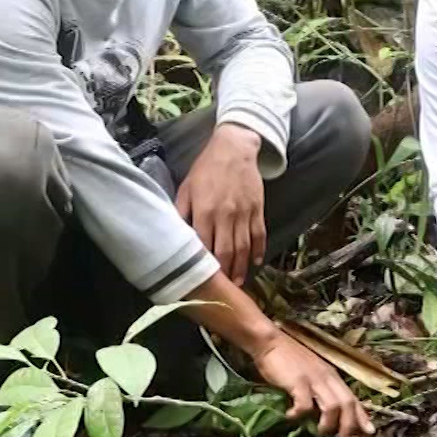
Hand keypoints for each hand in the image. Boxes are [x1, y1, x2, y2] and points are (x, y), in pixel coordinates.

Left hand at [176, 123, 265, 283]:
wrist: (234, 148)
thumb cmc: (206, 168)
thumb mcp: (187, 188)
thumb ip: (181, 211)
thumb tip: (176, 234)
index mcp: (205, 210)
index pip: (204, 245)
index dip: (204, 265)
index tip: (202, 279)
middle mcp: (225, 215)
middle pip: (226, 252)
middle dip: (224, 273)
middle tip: (223, 288)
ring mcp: (244, 213)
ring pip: (244, 247)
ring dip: (241, 267)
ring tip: (238, 282)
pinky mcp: (258, 210)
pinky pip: (260, 235)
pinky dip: (259, 251)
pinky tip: (256, 262)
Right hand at [251, 331, 374, 436]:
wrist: (271, 341)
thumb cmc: (289, 359)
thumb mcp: (313, 374)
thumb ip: (321, 389)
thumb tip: (326, 412)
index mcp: (333, 377)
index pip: (353, 398)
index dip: (362, 416)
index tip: (369, 432)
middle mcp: (328, 378)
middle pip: (348, 403)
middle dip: (349, 425)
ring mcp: (314, 379)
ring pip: (333, 406)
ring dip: (328, 423)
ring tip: (320, 432)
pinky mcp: (298, 381)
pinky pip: (305, 404)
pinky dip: (300, 414)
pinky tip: (291, 417)